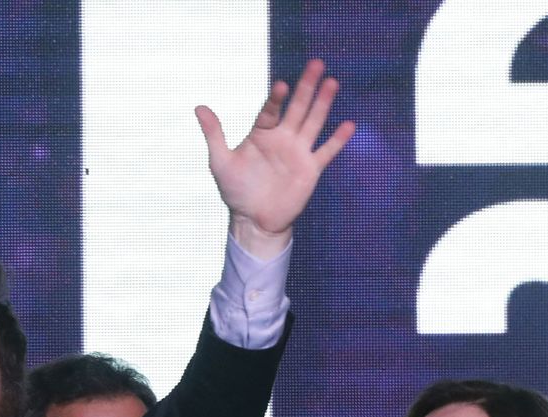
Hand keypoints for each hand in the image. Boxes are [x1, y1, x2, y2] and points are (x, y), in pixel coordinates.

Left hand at [195, 58, 354, 255]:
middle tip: (316, 63)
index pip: (271, 110)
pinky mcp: (311, 168)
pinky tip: (348, 124)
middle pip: (297, 107)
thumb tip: (199, 107)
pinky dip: (337, 139)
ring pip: (313, 122)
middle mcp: (282, 138)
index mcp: (261, 133)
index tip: (281, 86)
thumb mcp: (220, 162)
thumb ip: (214, 134)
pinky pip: (326, 151)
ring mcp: (298, 151)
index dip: (276, 98)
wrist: (254, 221)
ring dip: (323, 103)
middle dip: (306, 86)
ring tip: (332, 82)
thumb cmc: (236, 191)